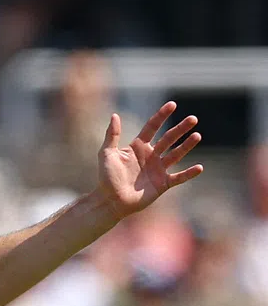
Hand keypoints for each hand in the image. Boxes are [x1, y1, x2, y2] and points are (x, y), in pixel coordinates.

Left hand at [98, 102, 202, 218]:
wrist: (110, 201)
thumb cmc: (106, 178)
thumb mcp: (107, 154)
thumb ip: (112, 135)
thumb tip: (114, 115)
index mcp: (138, 147)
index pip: (152, 127)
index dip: (162, 115)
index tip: (172, 104)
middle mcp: (150, 156)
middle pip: (168, 138)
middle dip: (180, 129)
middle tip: (193, 119)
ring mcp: (158, 169)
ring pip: (176, 154)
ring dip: (187, 146)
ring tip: (197, 136)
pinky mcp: (162, 184)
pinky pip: (178, 177)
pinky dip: (189, 173)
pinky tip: (199, 167)